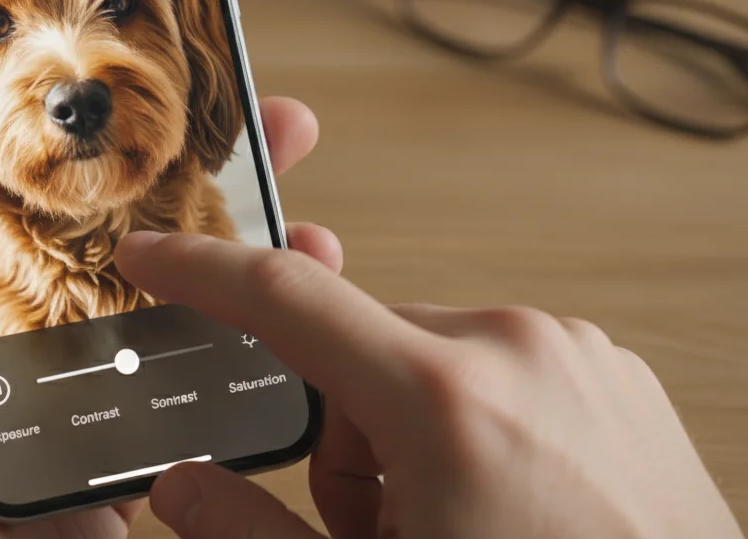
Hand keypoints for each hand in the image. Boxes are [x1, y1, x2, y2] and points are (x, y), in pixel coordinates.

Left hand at [0, 91, 341, 538]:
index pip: (38, 192)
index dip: (103, 136)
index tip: (165, 79)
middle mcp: (24, 337)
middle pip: (127, 236)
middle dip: (206, 180)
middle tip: (274, 125)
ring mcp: (82, 398)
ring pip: (177, 309)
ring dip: (247, 262)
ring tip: (307, 215)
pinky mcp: (126, 457)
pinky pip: (194, 395)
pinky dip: (251, 356)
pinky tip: (301, 322)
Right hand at [114, 234, 744, 538]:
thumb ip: (254, 534)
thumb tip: (181, 488)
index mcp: (445, 398)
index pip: (286, 298)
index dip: (201, 270)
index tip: (151, 255)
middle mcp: (516, 349)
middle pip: (359, 347)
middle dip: (340, 430)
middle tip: (374, 527)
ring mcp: (577, 357)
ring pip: (430, 360)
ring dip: (407, 430)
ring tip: (450, 526)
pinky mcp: (614, 377)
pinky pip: (501, 369)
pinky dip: (474, 423)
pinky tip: (504, 505)